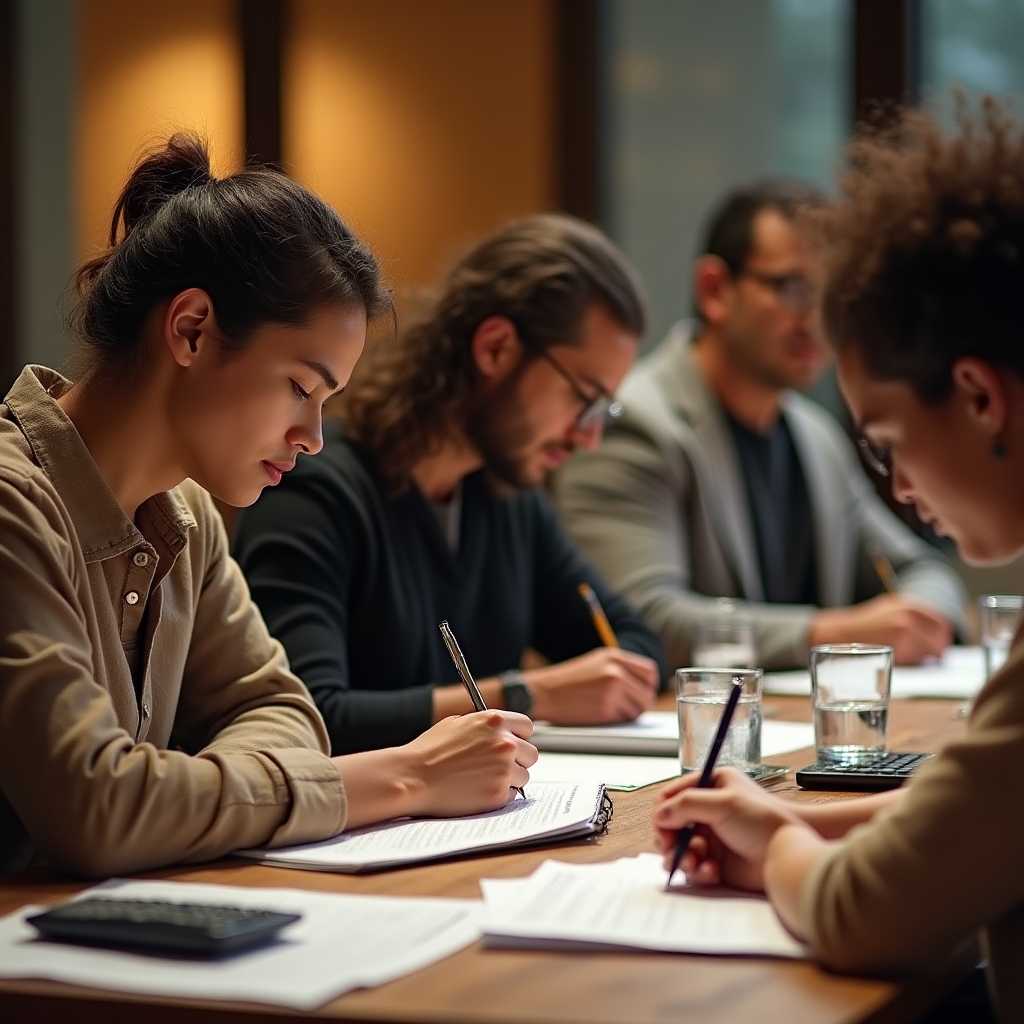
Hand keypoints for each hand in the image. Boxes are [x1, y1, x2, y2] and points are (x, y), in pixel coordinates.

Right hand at [402, 710, 535, 817]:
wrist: (412, 777)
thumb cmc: (428, 751)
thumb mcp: (456, 723)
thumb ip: (483, 726)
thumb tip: (498, 731)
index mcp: (494, 721)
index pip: (526, 726)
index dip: (519, 736)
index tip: (513, 743)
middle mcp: (504, 743)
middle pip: (531, 754)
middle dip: (518, 760)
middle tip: (498, 766)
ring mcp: (504, 770)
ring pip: (523, 776)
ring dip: (509, 779)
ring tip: (482, 779)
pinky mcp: (498, 794)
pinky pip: (511, 795)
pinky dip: (498, 795)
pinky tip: (477, 791)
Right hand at [525, 648, 658, 723]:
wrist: (543, 693)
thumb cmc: (568, 680)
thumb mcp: (595, 663)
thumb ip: (620, 668)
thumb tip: (645, 686)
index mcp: (614, 656)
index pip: (650, 672)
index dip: (648, 686)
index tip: (642, 692)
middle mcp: (615, 671)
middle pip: (647, 694)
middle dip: (641, 704)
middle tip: (629, 708)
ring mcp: (611, 691)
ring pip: (638, 710)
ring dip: (628, 714)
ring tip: (610, 710)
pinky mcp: (605, 710)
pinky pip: (624, 720)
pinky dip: (617, 721)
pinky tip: (602, 714)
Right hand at [652, 768, 805, 890]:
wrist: (786, 855)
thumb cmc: (761, 821)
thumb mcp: (723, 803)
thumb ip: (686, 805)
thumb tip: (659, 815)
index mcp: (711, 786)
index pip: (673, 794)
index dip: (664, 810)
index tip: (663, 826)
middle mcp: (708, 810)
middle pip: (671, 823)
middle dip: (670, 838)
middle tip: (673, 848)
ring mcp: (711, 836)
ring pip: (679, 847)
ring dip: (682, 857)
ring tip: (695, 863)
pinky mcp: (715, 860)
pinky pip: (693, 866)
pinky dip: (697, 871)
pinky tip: (711, 872)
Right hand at [808, 593, 951, 664]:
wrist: (839, 632)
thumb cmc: (864, 624)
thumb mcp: (889, 609)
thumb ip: (912, 616)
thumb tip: (935, 633)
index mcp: (909, 605)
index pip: (941, 624)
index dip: (941, 637)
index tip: (938, 645)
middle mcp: (909, 617)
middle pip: (938, 641)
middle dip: (935, 651)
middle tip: (929, 658)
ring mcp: (903, 633)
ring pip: (928, 653)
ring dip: (923, 658)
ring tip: (907, 656)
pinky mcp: (897, 649)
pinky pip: (915, 661)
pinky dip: (911, 663)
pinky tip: (898, 659)